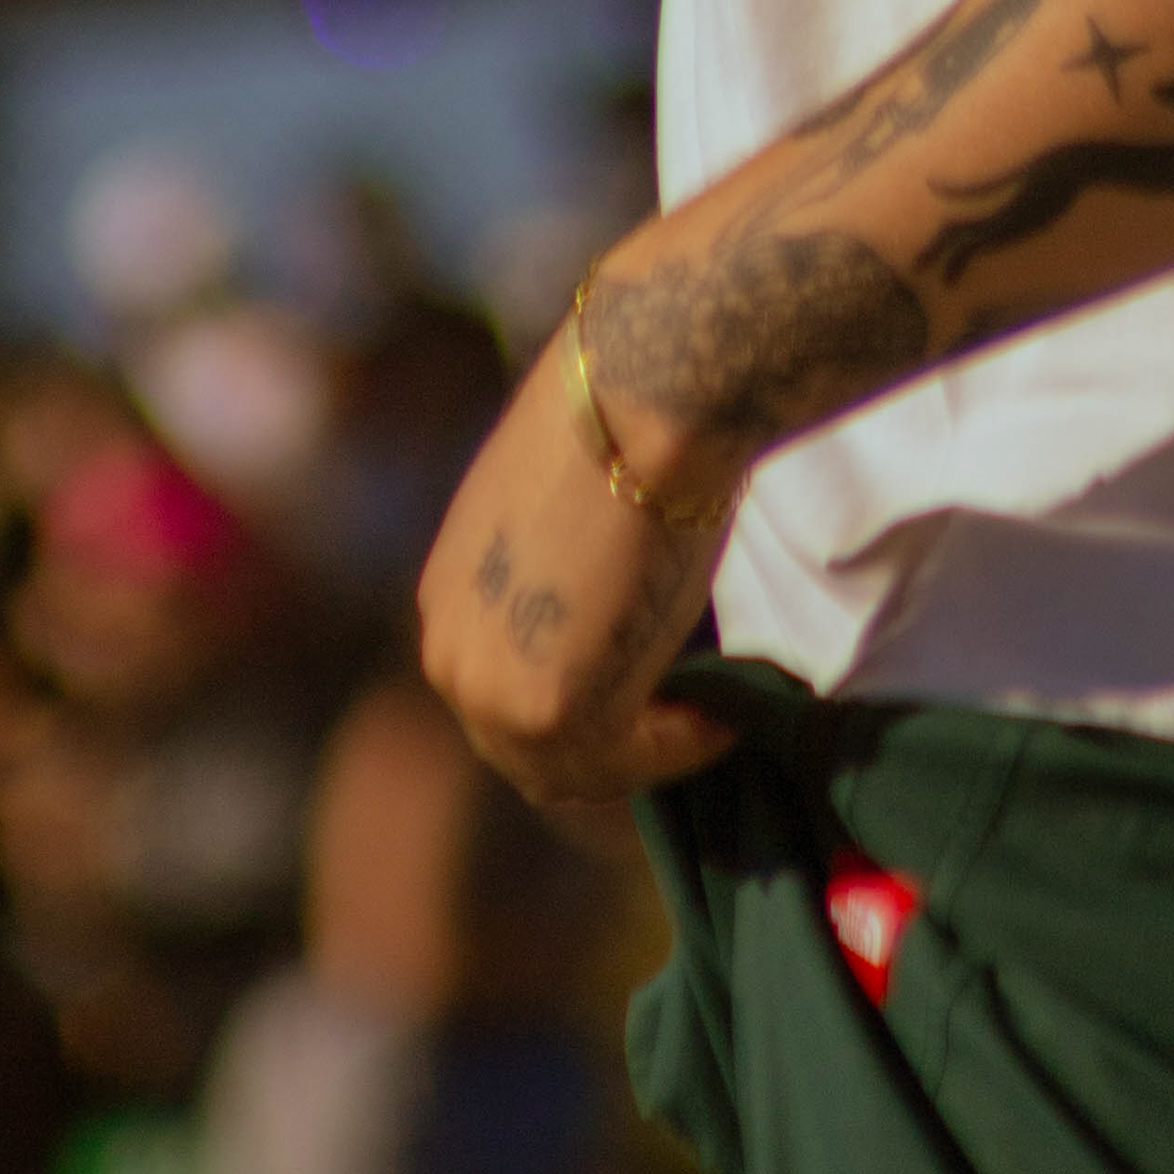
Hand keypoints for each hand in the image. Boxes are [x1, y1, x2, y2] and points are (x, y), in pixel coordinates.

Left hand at [413, 311, 738, 807]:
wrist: (640, 404)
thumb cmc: (616, 429)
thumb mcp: (556, 519)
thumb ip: (559, 581)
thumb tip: (613, 609)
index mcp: (447, 602)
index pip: (502, 699)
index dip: (580, 709)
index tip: (654, 698)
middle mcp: (450, 657)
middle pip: (528, 750)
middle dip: (609, 744)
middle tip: (688, 720)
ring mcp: (493, 695)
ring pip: (575, 769)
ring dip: (648, 750)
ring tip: (715, 713)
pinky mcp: (552, 715)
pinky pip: (627, 763)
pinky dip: (680, 748)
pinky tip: (725, 713)